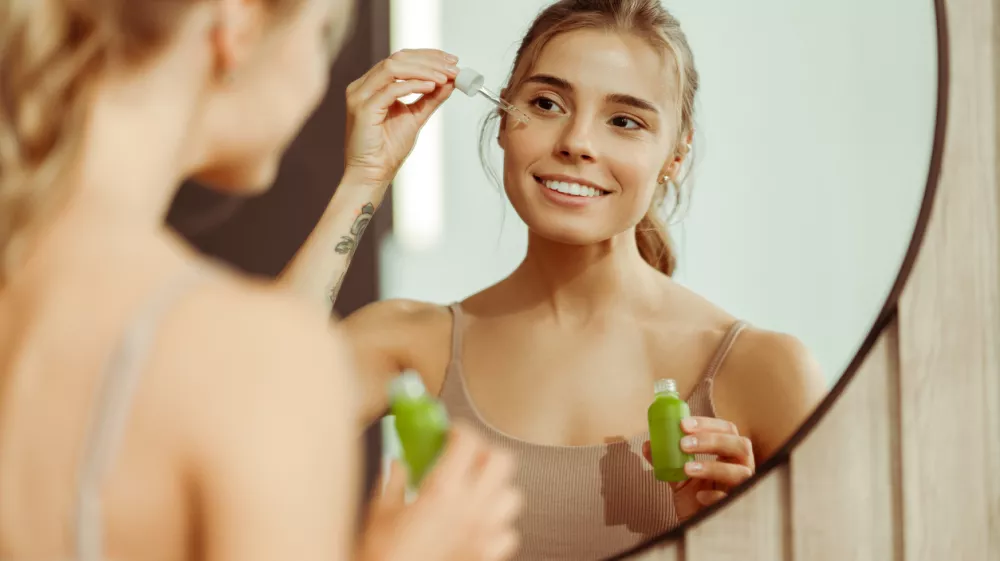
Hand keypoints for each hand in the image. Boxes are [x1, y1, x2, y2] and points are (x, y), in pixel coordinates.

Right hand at [343, 49, 458, 189]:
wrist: (373, 175)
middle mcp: (363, 86)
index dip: (428, 56)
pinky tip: (431, 86)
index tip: (451, 61)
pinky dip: (413, 84)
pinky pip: (391, 89)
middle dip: (429, 60)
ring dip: (424, 70)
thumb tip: (450, 81)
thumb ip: (431, 98)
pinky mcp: (363, 108)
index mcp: (372, 85)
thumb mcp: (416, 117)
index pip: (401, 59)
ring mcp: (360, 95)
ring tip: (445, 77)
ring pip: (393, 67)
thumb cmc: (387, 151)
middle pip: (398, 58)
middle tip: (453, 67)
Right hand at [358, 423, 521, 560]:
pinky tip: (479, 527)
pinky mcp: (489, 556)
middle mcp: (471, 508)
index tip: (451, 434)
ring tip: (476, 492)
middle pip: (502, 461)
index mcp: (442, 492)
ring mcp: (485, 533)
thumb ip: (393, 481)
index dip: (461, 431)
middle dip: (486, 454)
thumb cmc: (384, 556)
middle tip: (468, 458)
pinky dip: (499, 526)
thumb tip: (398, 462)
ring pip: (512, 496)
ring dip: (497, 489)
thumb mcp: (381, 512)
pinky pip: (509, 532)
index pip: (469, 442)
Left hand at [642, 416, 754, 521]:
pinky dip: (716, 496)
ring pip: (741, 472)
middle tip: (683, 443)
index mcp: (730, 455)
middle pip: (741, 446)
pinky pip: (734, 499)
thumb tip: (648, 445)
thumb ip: (666, 460)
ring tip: (687, 469)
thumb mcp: (678, 476)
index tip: (683, 424)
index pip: (727, 430)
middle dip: (712, 441)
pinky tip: (700, 497)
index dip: (708, 424)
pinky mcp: (738, 508)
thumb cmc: (694, 498)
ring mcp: (743, 489)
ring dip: (712, 467)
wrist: (696, 526)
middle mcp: (741, 468)